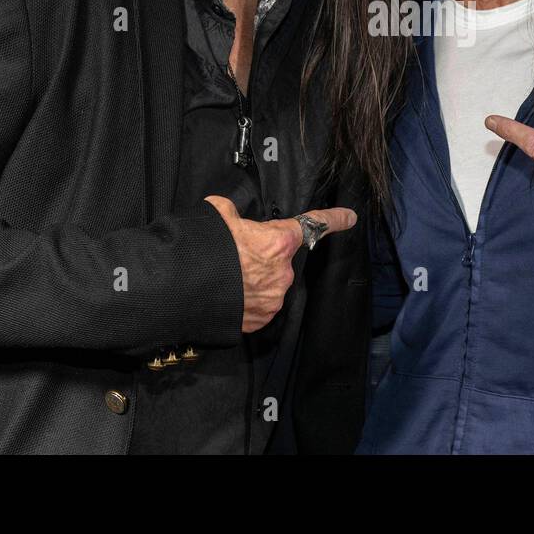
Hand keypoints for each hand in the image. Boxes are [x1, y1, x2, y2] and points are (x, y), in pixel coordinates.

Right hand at [203, 196, 356, 332]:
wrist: (183, 289)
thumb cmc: (205, 249)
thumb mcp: (219, 215)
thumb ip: (233, 212)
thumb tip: (230, 213)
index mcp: (278, 243)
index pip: (313, 224)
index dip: (334, 219)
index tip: (350, 217)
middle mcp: (282, 273)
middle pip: (280, 259)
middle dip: (263, 257)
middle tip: (238, 256)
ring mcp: (273, 300)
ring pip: (270, 283)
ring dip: (255, 280)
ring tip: (229, 278)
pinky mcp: (259, 320)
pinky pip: (260, 305)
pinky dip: (248, 299)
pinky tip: (230, 294)